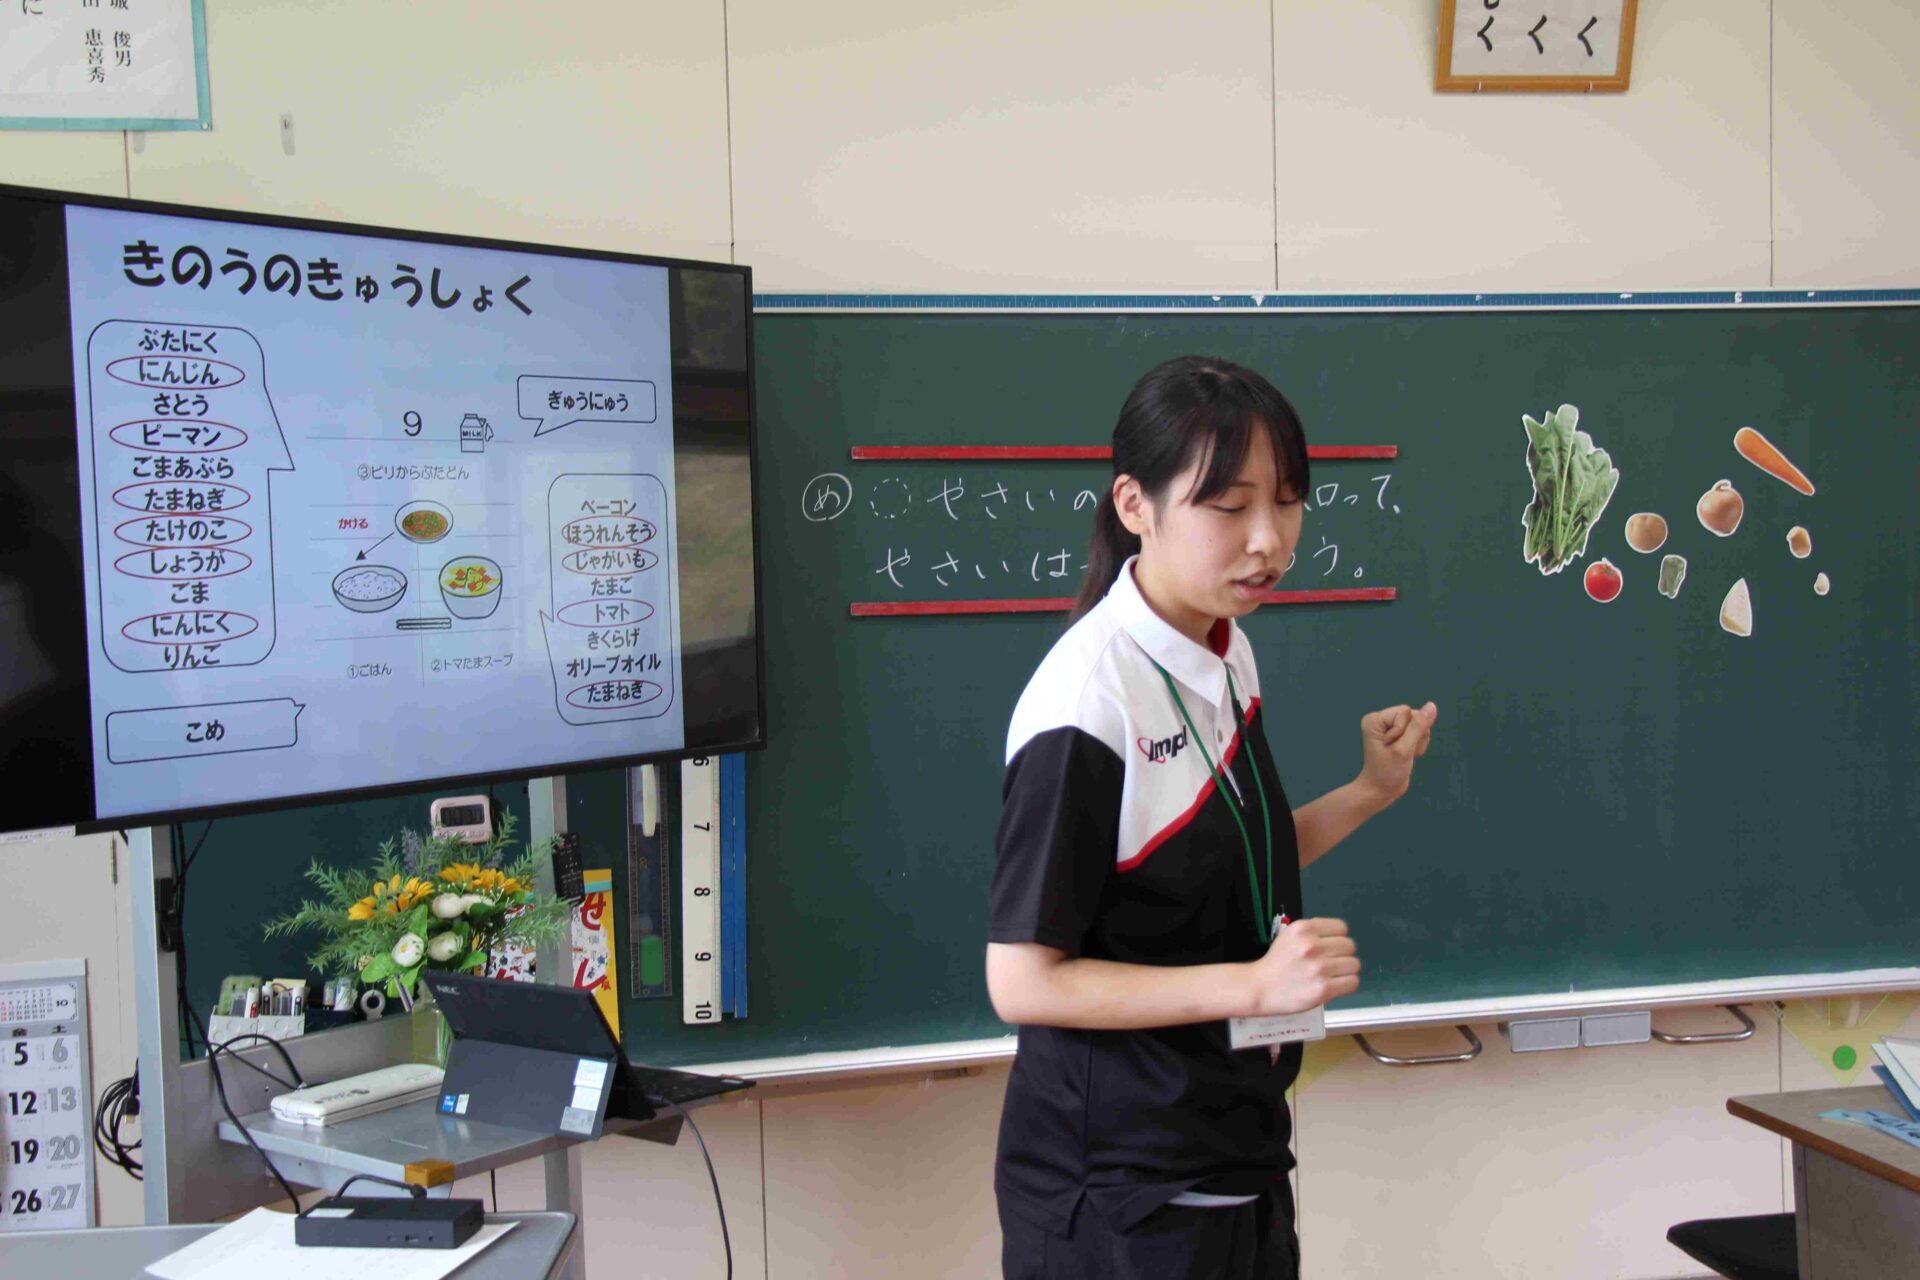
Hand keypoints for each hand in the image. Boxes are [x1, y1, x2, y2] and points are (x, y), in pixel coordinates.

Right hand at [1244, 918, 1359, 1015]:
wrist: (1260, 988)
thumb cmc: (1278, 962)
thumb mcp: (1291, 935)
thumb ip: (1315, 932)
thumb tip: (1342, 937)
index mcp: (1303, 929)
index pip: (1341, 927)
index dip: (1337, 938)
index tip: (1329, 947)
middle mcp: (1312, 946)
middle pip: (1350, 946)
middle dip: (1342, 954)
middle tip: (1330, 963)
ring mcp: (1319, 968)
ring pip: (1354, 964)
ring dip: (1345, 971)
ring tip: (1331, 975)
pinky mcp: (1323, 989)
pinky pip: (1352, 982)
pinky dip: (1346, 984)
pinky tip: (1334, 985)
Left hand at [1356, 701, 1437, 809]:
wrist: (1381, 791)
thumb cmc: (1387, 772)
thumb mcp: (1404, 749)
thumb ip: (1418, 726)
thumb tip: (1431, 706)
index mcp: (1375, 719)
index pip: (1406, 712)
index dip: (1406, 732)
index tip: (1393, 748)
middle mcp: (1381, 720)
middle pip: (1414, 716)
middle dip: (1414, 737)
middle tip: (1401, 753)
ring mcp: (1391, 727)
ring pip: (1420, 724)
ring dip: (1418, 742)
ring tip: (1405, 755)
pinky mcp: (1400, 735)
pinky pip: (1420, 732)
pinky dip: (1418, 745)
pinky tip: (1409, 755)